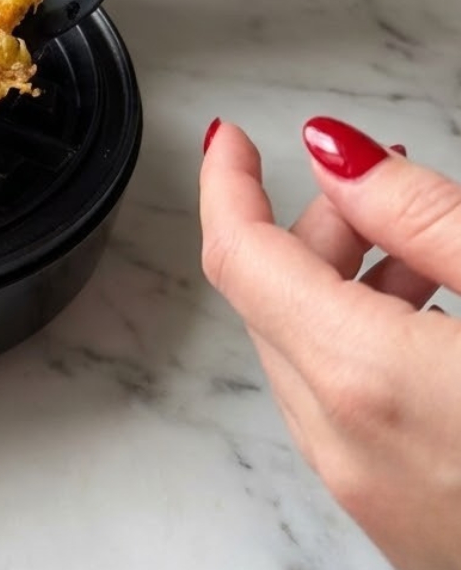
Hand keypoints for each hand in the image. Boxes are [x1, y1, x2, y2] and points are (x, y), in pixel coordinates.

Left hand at [200, 116, 460, 569]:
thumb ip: (418, 214)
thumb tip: (335, 153)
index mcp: (364, 378)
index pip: (239, 256)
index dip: (227, 183)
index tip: (231, 141)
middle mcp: (347, 446)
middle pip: (272, 301)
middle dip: (311, 226)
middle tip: (377, 182)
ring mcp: (371, 494)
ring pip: (308, 353)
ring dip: (342, 283)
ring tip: (420, 245)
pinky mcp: (403, 520)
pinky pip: (347, 408)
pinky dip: (365, 344)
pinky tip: (435, 321)